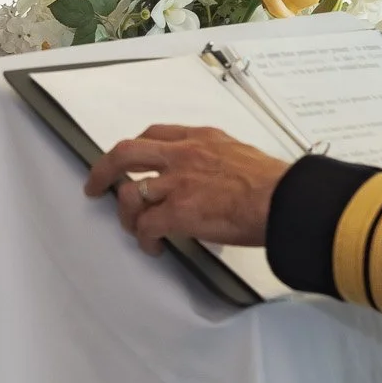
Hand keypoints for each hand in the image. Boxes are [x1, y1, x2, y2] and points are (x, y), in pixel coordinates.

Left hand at [85, 125, 290, 254]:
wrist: (286, 201)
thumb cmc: (276, 185)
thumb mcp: (241, 155)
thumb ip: (218, 160)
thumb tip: (212, 179)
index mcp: (200, 138)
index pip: (154, 134)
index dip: (135, 147)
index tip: (128, 160)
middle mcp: (182, 154)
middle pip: (125, 153)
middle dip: (103, 169)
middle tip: (95, 185)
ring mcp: (177, 182)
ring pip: (130, 193)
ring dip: (127, 215)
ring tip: (137, 230)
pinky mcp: (178, 212)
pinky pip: (146, 226)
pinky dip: (144, 239)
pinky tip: (154, 248)